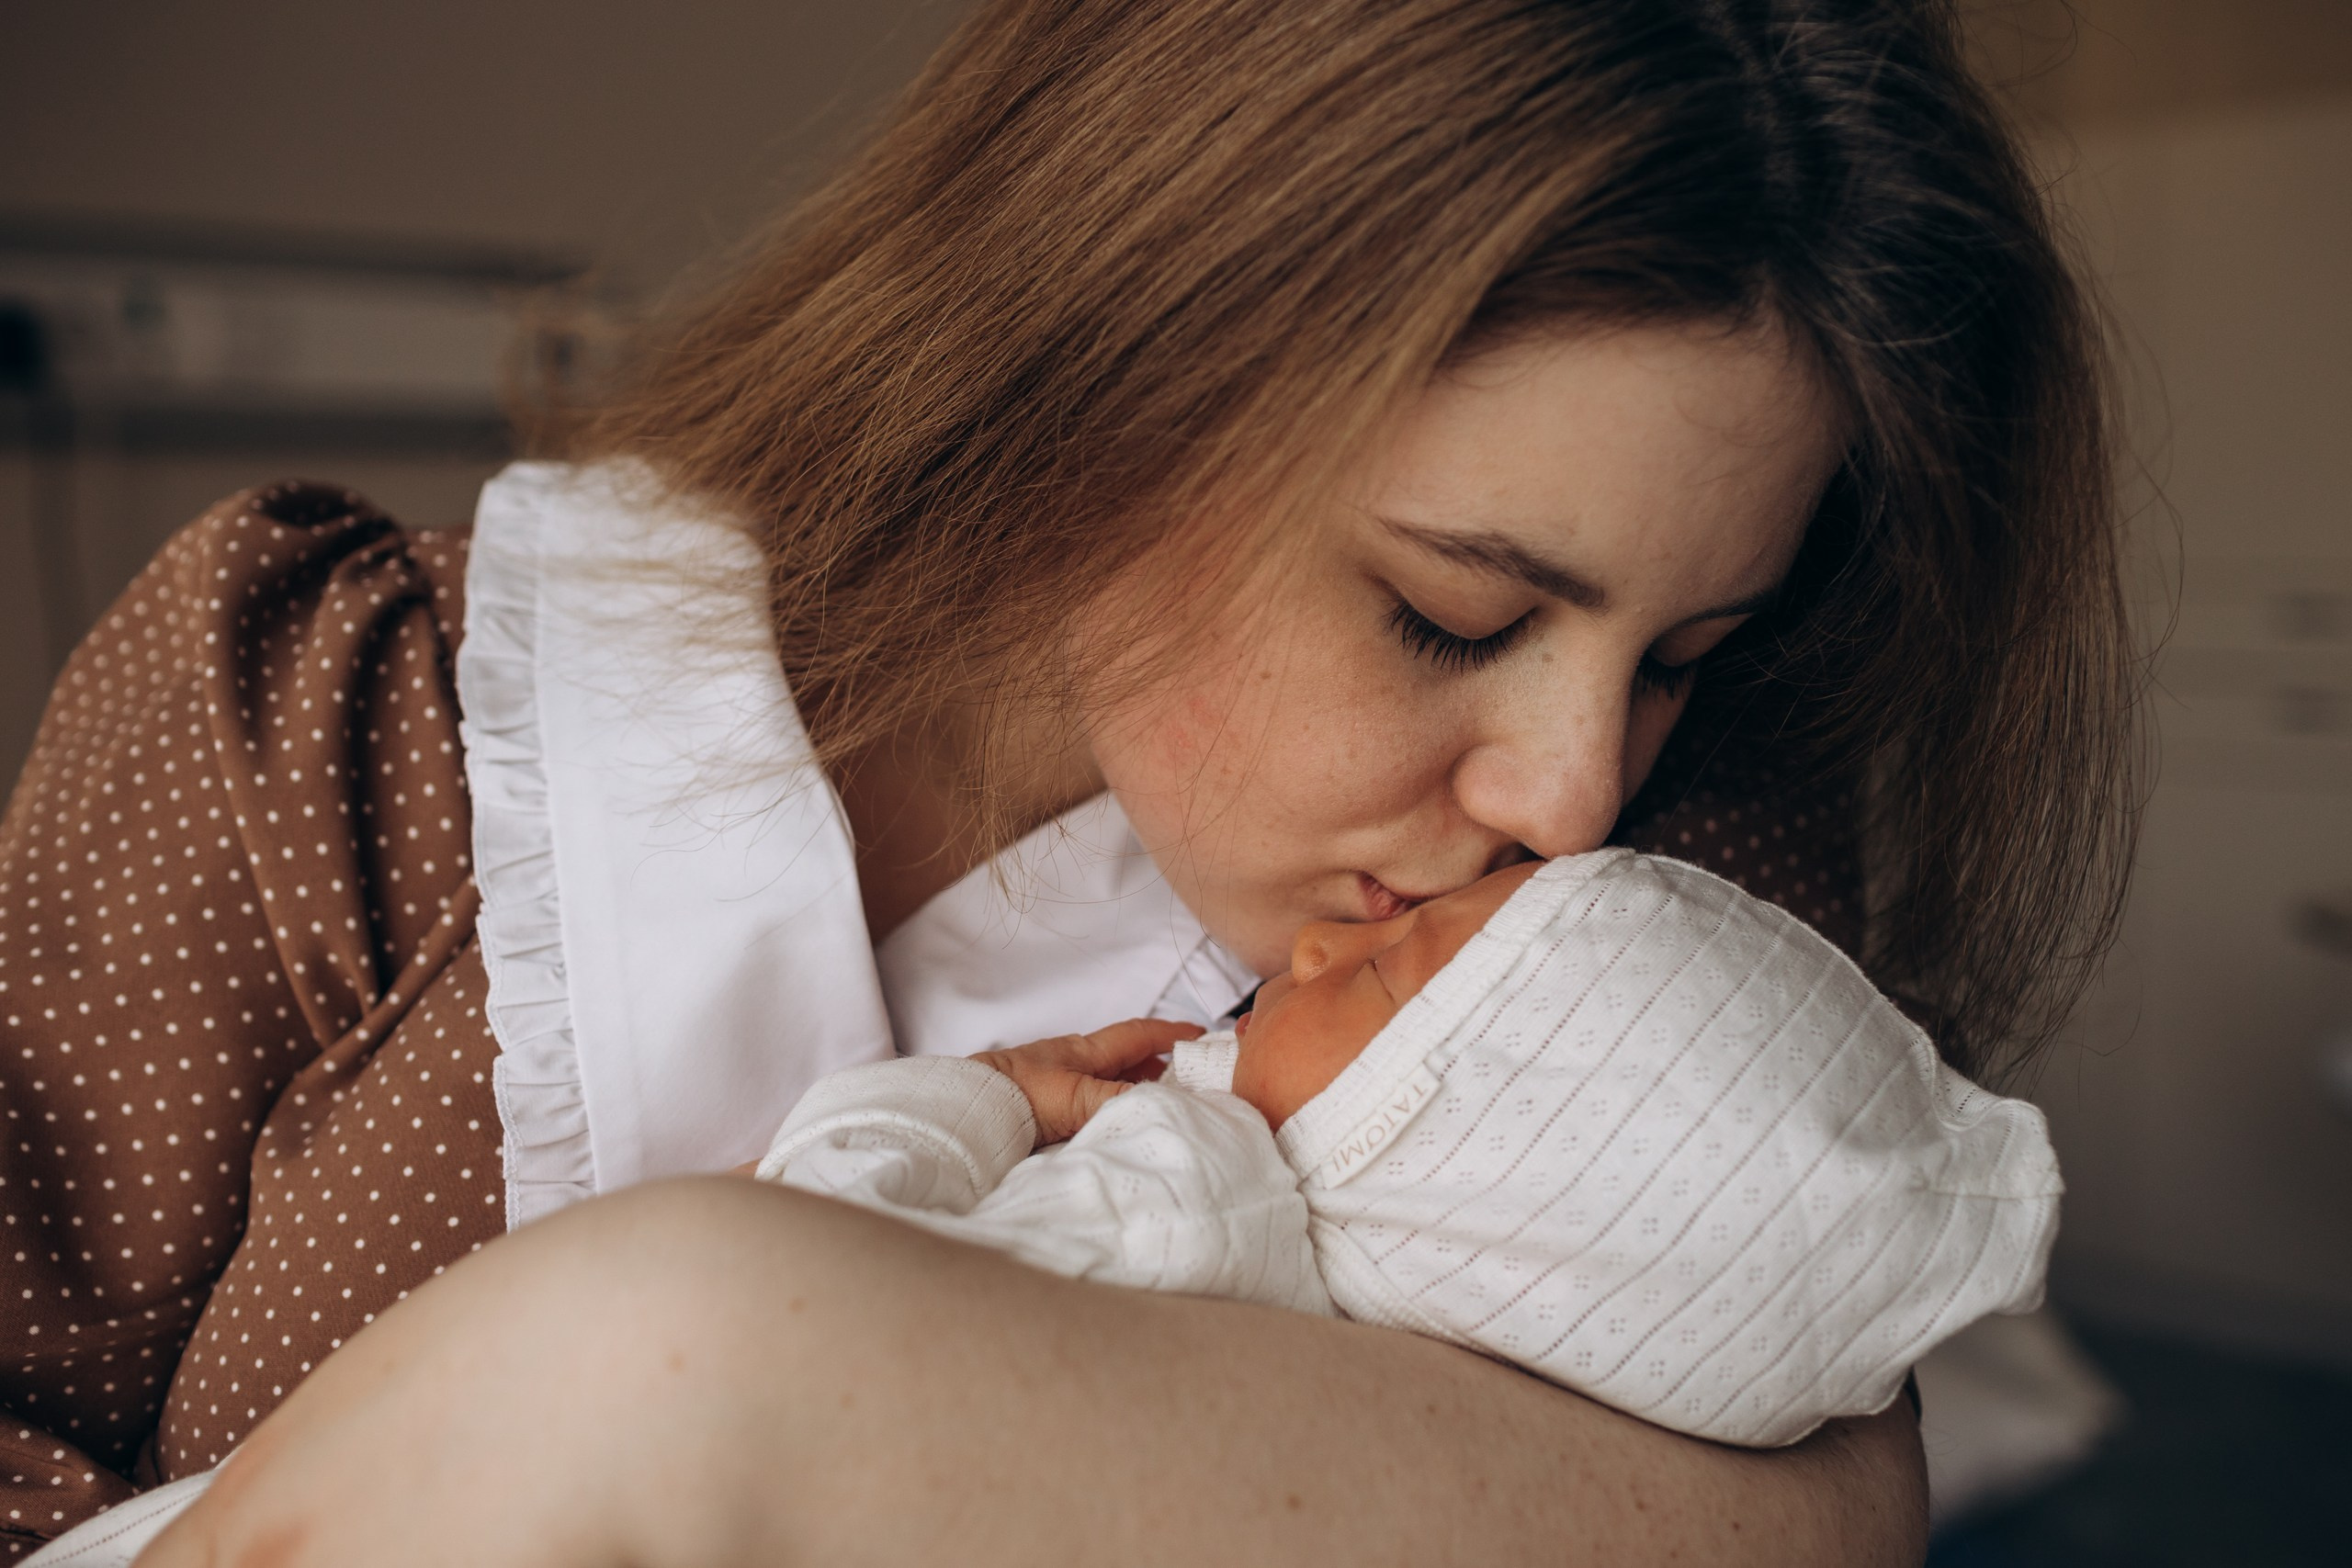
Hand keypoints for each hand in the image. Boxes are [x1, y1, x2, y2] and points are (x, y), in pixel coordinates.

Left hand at [975, 1018, 1202, 1145]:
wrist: (970, 1111)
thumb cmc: (1020, 1095)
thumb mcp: (1079, 1097)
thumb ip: (1120, 1100)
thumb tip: (1162, 1105)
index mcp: (1085, 1051)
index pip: (1137, 1035)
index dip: (1170, 1032)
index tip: (1200, 1033)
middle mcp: (1075, 1063)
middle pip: (1126, 1060)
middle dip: (1159, 1067)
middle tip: (1190, 1082)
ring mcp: (1059, 1084)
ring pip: (1108, 1082)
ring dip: (1135, 1090)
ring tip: (1160, 1108)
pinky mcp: (1045, 1108)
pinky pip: (1090, 1104)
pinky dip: (1111, 1109)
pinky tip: (1118, 1126)